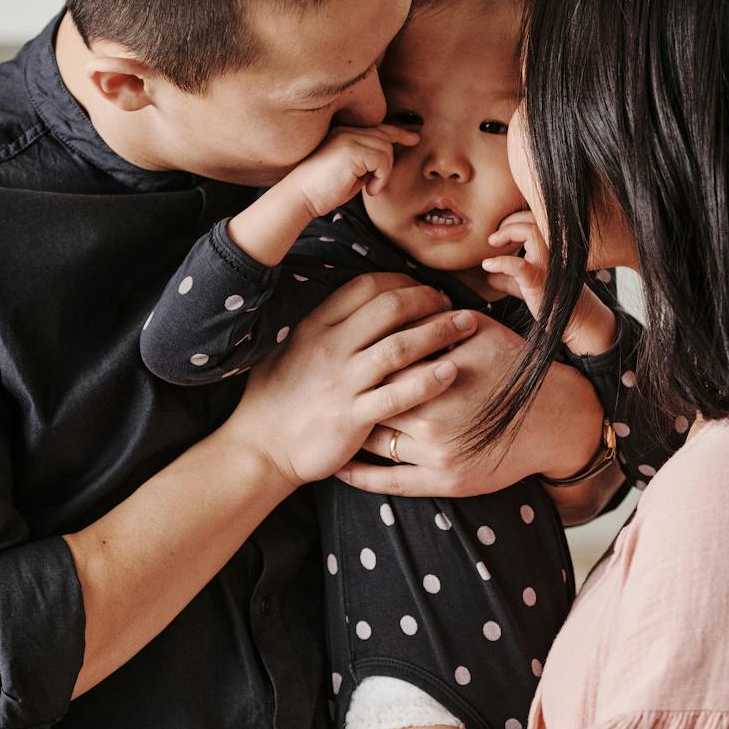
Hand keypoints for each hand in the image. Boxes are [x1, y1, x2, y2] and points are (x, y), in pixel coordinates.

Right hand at [226, 273, 477, 487]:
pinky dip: (428, 381)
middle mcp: (330, 347)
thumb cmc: (275, 398)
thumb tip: (359, 304)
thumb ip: (325, 325)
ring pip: (399, 346)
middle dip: (429, 299)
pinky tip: (453, 372)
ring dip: (440, 331)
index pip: (366, 286)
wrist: (259, 447)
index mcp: (316, 326)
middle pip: (390, 307)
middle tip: (452, 304)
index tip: (423, 289)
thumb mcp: (291, 348)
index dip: (402, 281)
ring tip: (468, 326)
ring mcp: (342, 382)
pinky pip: (398, 394)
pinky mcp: (352, 416)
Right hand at [284, 123, 417, 219]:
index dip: (398, 132)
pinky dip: (381, 177)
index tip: (414, 139)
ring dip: (384, 173)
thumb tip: (389, 160)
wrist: (299, 197)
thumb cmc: (323, 191)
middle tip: (378, 184)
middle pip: (385, 137)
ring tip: (369, 188)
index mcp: (344, 133)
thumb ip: (368, 162)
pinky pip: (382, 159)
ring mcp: (348, 138)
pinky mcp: (351, 150)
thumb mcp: (351, 172)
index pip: (378, 127)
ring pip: (386, 148)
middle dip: (391, 161)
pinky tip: (368, 190)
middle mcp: (346, 131)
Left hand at [337, 313, 604, 497]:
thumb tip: (399, 300)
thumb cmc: (517, 369)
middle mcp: (434, 419)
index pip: (381, 364)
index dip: (358, 357)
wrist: (556, 420)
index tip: (338, 352)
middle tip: (321, 387)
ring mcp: (438, 455)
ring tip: (323, 421)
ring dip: (348, 431)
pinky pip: (390, 483)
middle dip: (346, 395)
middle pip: (372, 403)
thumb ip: (438, 319)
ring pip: (376, 441)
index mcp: (438, 377)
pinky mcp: (444, 482)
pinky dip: (360, 475)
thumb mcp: (482, 333)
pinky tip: (340, 467)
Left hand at [482, 211, 616, 357]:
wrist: (576, 320)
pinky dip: (500, 262)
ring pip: (531, 233)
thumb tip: (490, 277)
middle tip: (494, 237)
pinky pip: (518, 266)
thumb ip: (510, 278)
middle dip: (510, 222)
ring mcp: (548, 264)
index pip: (536, 218)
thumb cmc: (554, 300)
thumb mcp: (528, 285)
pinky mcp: (539, 281)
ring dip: (508, 233)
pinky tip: (488, 265)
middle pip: (533, 219)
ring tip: (493, 243)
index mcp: (554, 246)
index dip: (515, 220)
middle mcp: (554, 250)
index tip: (500, 233)